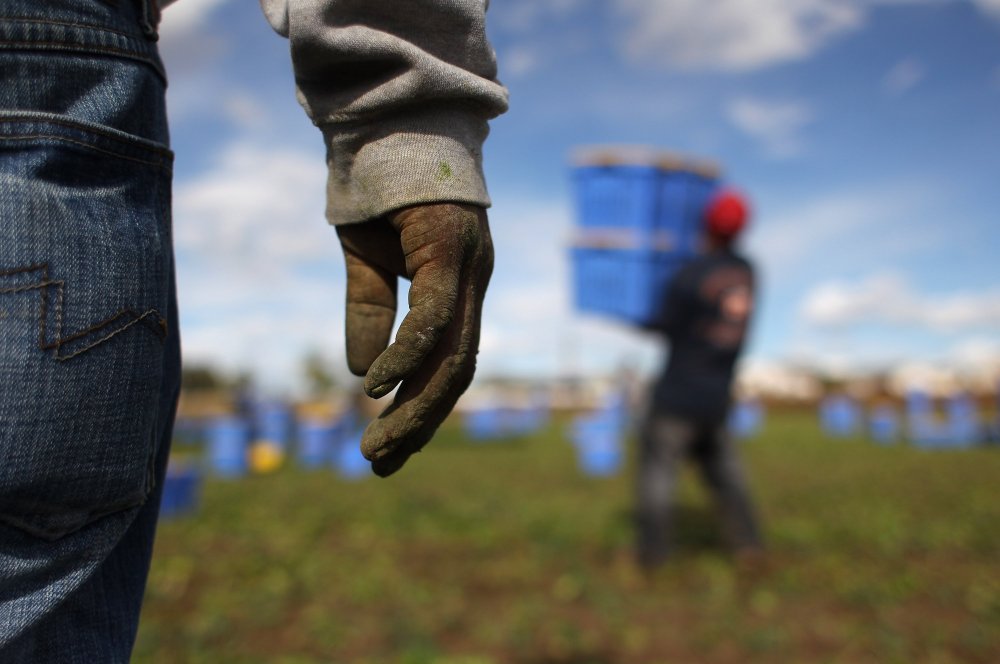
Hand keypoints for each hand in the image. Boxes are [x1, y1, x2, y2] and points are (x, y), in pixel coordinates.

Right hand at [336, 203, 492, 476]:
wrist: (385, 120)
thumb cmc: (380, 189)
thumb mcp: (366, 262)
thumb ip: (368, 313)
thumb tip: (361, 376)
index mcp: (459, 288)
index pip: (451, 362)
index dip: (422, 409)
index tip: (390, 448)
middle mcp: (473, 283)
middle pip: (458, 371)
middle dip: (421, 424)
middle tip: (381, 466)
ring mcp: (468, 266)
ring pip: (453, 355)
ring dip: (416, 408)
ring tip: (377, 448)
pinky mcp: (448, 246)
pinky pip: (434, 313)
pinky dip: (407, 355)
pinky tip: (377, 387)